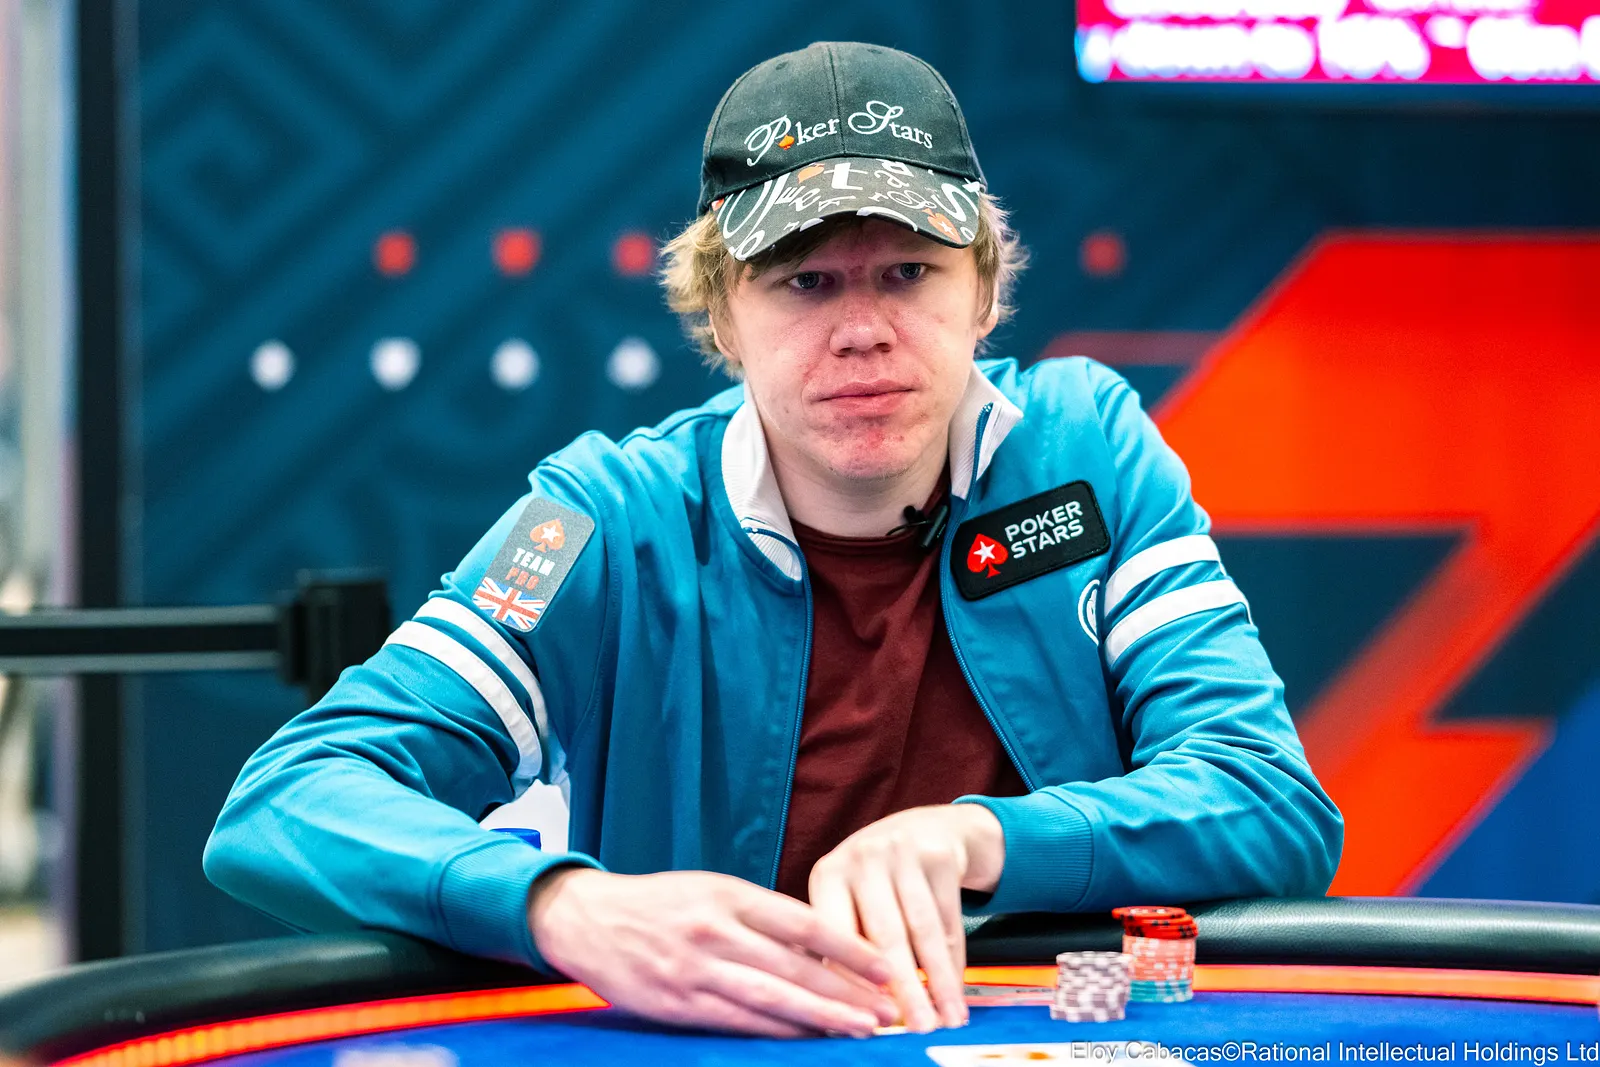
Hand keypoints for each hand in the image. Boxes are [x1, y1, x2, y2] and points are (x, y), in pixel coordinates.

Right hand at [529, 867, 896, 1037]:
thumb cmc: (660, 903)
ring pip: (772, 998)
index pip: (804, 922)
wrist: (589, 919)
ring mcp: (697, 969)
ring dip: (822, 1017)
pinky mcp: (679, 1002)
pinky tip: (806, 1040)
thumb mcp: (712, 890)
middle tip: (888, 1009)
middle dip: (847, 992)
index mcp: (730, 895)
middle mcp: (717, 930)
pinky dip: (776, 1033)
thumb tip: (819, 947)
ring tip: (861, 1028)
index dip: (849, 947)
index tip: (883, 965)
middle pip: (796, 965)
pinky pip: (738, 1021)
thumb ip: (760, 915)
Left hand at [807, 804, 1005, 1032]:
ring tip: (949, 1019)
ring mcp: (903, 851)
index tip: (866, 1019)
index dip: (851, 978)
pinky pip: (950, 918)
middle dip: (905, 988)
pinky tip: (958, 990)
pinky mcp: (939, 854)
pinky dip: (955, 960)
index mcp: (828, 874)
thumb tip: (843, 1010)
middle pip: (885, 934)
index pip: (837, 934)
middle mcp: (862, 857)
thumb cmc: (876, 881)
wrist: (925, 828)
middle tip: (919, 1029)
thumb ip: (844, 946)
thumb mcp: (848, 898)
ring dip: (939, 980)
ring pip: (924, 929)